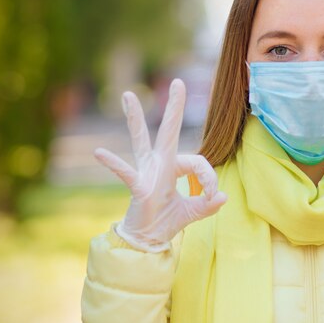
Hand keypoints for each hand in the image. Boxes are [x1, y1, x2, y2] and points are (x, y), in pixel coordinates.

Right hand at [93, 78, 226, 251]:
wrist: (147, 240)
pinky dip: (114, 164)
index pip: (198, 162)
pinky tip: (99, 152)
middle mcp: (159, 164)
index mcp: (174, 167)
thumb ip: (208, 204)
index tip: (213, 196)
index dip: (210, 179)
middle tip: (178, 82)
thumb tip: (224, 197)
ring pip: (141, 140)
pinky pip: (127, 173)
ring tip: (128, 95)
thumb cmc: (167, 221)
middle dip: (174, 107)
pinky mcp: (138, 187)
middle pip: (168, 131)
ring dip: (135, 119)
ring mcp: (146, 173)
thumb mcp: (193, 213)